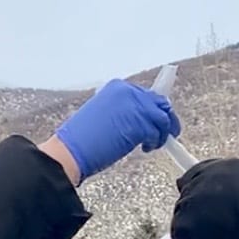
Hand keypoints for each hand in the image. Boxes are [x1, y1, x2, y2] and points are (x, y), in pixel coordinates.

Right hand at [53, 80, 179, 180]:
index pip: (145, 95)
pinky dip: (156, 141)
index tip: (157, 119)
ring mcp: (136, 107)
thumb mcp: (102, 114)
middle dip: (164, 119)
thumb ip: (122, 111)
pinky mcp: (141, 124)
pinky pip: (158, 132)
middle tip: (166, 132)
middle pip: (158, 102)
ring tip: (155, 144)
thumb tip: (138, 120)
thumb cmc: (81, 139)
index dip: (153, 108)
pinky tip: (147, 148)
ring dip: (162, 132)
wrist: (71, 150)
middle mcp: (129, 92)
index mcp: (117, 88)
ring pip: (162, 117)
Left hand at [170, 158, 238, 238]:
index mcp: (225, 166)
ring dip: (193, 226)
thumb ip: (232, 189)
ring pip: (181, 213)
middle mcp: (206, 175)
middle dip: (195, 211)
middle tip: (210, 225)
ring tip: (213, 235)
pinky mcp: (188, 217)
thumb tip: (223, 200)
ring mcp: (194, 195)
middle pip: (186, 194)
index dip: (198, 194)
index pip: (196, 174)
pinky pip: (178, 232)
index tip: (202, 206)